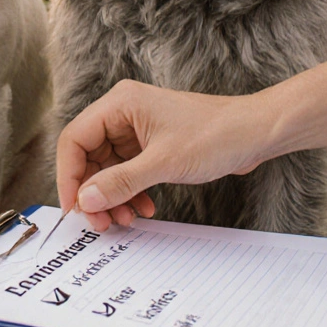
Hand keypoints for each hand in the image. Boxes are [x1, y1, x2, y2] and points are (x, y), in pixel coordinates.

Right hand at [55, 80, 273, 230]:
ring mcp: (137, 129)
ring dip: (112, 196)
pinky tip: (144, 208)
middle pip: (88, 156)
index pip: (75, 139)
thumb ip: (120, 182)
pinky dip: (130, 192)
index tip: (75, 208)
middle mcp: (123, 113)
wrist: (257, 133)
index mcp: (120, 104)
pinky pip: (127, 171)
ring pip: (107, 168)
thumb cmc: (217, 134)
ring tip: (125, 220)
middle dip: (93, 192)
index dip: (69, 176)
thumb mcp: (164, 162)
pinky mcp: (151, 144)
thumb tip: (86, 200)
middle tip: (100, 222)